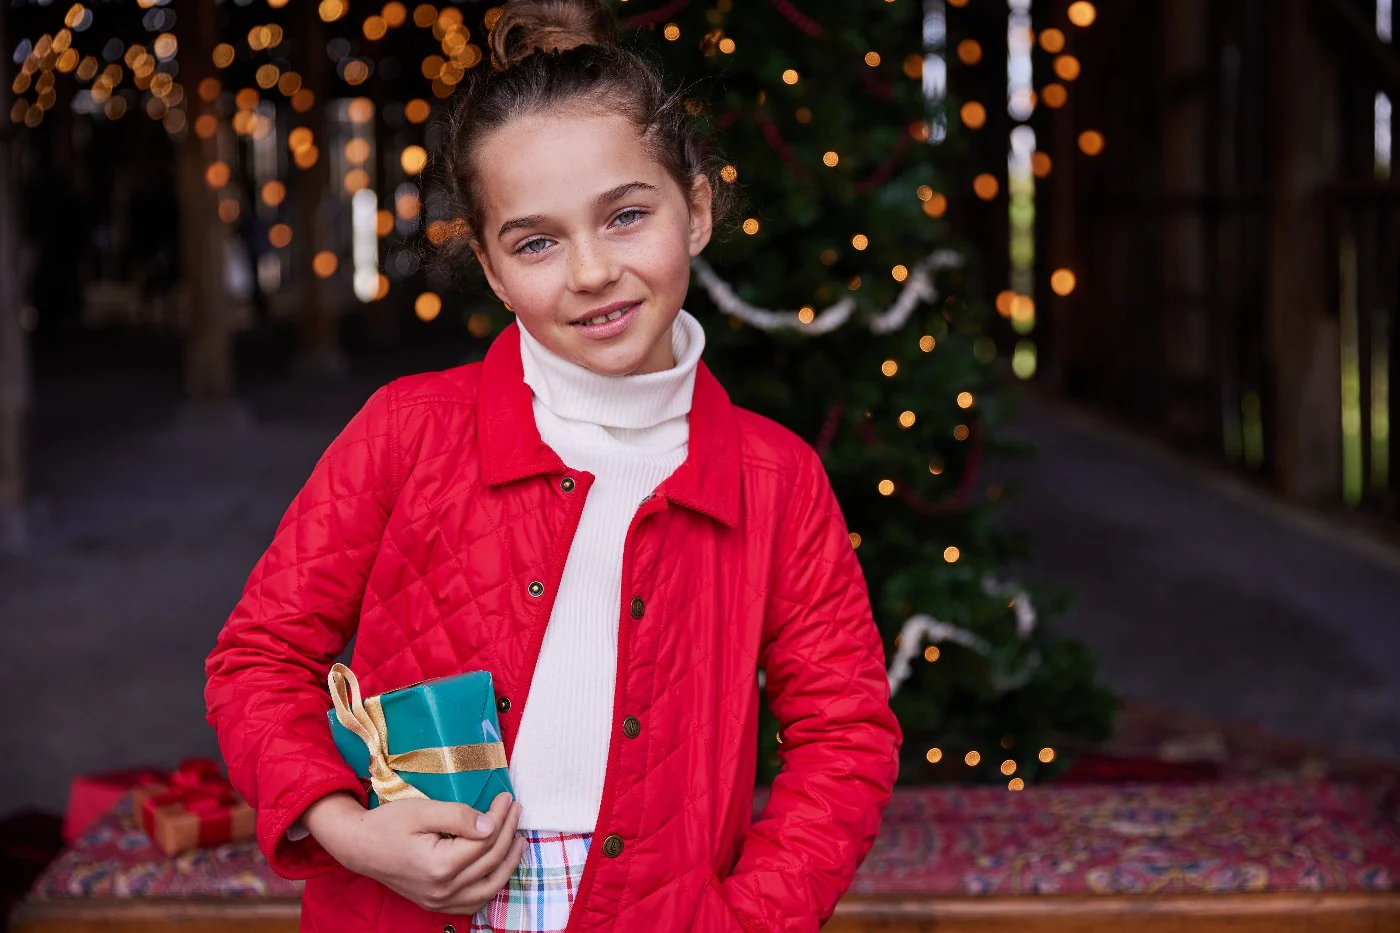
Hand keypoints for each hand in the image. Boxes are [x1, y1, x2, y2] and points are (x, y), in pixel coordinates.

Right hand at [303, 790, 524, 914]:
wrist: (359, 846)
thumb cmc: (387, 824)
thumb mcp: (422, 811)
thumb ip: (458, 817)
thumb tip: (490, 825)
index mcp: (438, 865)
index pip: (485, 841)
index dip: (501, 817)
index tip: (507, 797)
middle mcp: (441, 889)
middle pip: (489, 861)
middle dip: (508, 832)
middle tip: (516, 809)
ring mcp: (438, 901)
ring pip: (488, 887)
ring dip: (508, 864)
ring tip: (519, 840)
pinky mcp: (435, 903)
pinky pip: (472, 902)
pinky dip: (491, 886)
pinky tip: (499, 868)